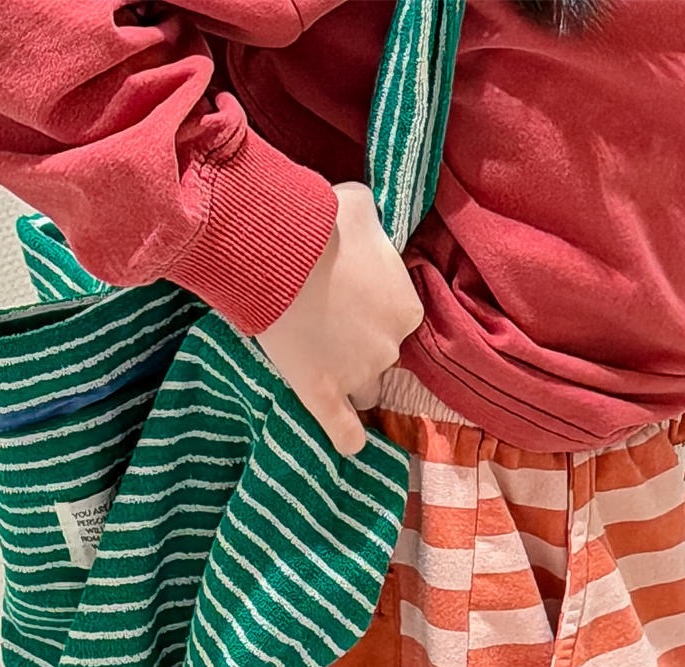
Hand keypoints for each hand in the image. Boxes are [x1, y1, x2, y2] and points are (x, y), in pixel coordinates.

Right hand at [256, 181, 423, 455]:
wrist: (276, 247)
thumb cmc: (320, 221)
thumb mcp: (358, 205)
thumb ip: (371, 220)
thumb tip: (366, 217)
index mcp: (407, 308)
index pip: (398, 319)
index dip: (372, 308)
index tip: (349, 294)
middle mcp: (391, 346)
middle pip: (380, 353)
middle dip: (358, 339)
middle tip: (326, 316)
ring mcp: (358, 372)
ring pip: (365, 387)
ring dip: (349, 376)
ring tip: (321, 357)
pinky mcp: (322, 391)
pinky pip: (344, 428)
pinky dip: (349, 437)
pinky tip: (351, 442)